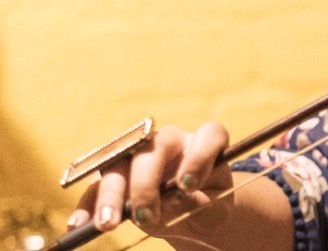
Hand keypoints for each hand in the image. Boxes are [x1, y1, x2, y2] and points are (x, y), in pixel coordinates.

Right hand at [69, 122, 232, 237]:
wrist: (192, 214)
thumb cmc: (208, 205)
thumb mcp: (214, 210)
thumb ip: (200, 204)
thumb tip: (174, 198)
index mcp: (204, 144)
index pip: (208, 136)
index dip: (199, 157)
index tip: (188, 186)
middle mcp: (170, 142)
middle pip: (151, 150)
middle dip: (144, 184)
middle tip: (144, 217)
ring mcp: (139, 155)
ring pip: (118, 164)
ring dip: (110, 195)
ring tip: (108, 224)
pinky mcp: (117, 174)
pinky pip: (96, 185)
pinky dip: (88, 205)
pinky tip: (80, 224)